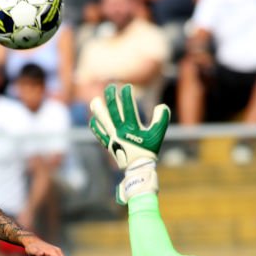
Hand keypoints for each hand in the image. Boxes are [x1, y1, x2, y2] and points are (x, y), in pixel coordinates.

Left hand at [89, 84, 169, 203]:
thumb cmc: (149, 150)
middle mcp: (120, 131)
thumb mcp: (158, 135)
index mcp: (132, 127)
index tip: (127, 87)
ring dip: (98, 110)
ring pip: (102, 121)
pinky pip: (99, 133)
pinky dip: (95, 126)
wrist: (138, 169)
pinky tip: (94, 119)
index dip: (127, 94)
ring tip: (95, 100)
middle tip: (110, 87)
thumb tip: (161, 106)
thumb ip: (162, 120)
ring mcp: (112, 137)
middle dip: (111, 97)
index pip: (128, 107)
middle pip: (113, 110)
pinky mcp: (108, 144)